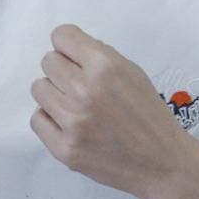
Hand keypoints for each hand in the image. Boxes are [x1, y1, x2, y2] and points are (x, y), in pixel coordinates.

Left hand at [29, 24, 190, 198]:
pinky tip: (69, 123)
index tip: (76, 57)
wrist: (160, 162)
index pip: (61, 36)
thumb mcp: (133, 72)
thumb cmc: (148, 113)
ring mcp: (72, 122)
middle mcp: (85, 90)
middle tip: (80, 84)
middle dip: (63, 69)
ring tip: (75, 104)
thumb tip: (71, 49)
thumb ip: (101, 56)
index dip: (69, 45)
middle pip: (48, 61)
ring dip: (55, 93)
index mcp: (105, 66)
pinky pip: (37, 120)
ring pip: (39, 89)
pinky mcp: (64, 149)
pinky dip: (51, 118)